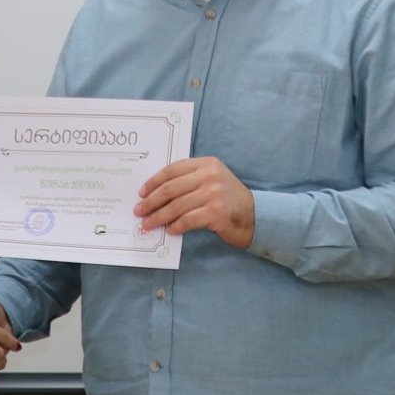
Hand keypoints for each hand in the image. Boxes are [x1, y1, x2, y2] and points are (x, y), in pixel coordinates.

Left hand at [135, 157, 254, 248]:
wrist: (255, 216)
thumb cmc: (228, 200)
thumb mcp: (212, 181)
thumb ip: (190, 180)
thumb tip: (156, 193)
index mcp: (207, 164)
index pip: (173, 170)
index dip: (154, 182)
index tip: (142, 193)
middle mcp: (210, 176)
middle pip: (171, 188)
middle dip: (151, 201)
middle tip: (139, 211)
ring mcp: (214, 193)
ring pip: (176, 206)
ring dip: (159, 217)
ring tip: (148, 224)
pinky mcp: (216, 212)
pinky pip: (188, 220)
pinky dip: (176, 226)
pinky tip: (170, 230)